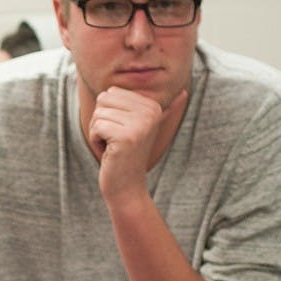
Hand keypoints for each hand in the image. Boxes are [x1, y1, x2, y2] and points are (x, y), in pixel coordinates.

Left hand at [88, 87, 187, 203]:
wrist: (127, 187)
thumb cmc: (127, 155)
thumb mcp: (142, 128)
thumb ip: (162, 110)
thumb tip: (184, 92)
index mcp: (153, 106)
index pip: (110, 93)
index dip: (108, 113)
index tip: (122, 132)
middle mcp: (150, 112)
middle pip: (103, 99)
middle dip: (100, 121)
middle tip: (115, 139)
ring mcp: (139, 125)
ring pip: (98, 114)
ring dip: (97, 133)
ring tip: (114, 146)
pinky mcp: (126, 137)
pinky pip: (95, 127)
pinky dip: (95, 142)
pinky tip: (110, 153)